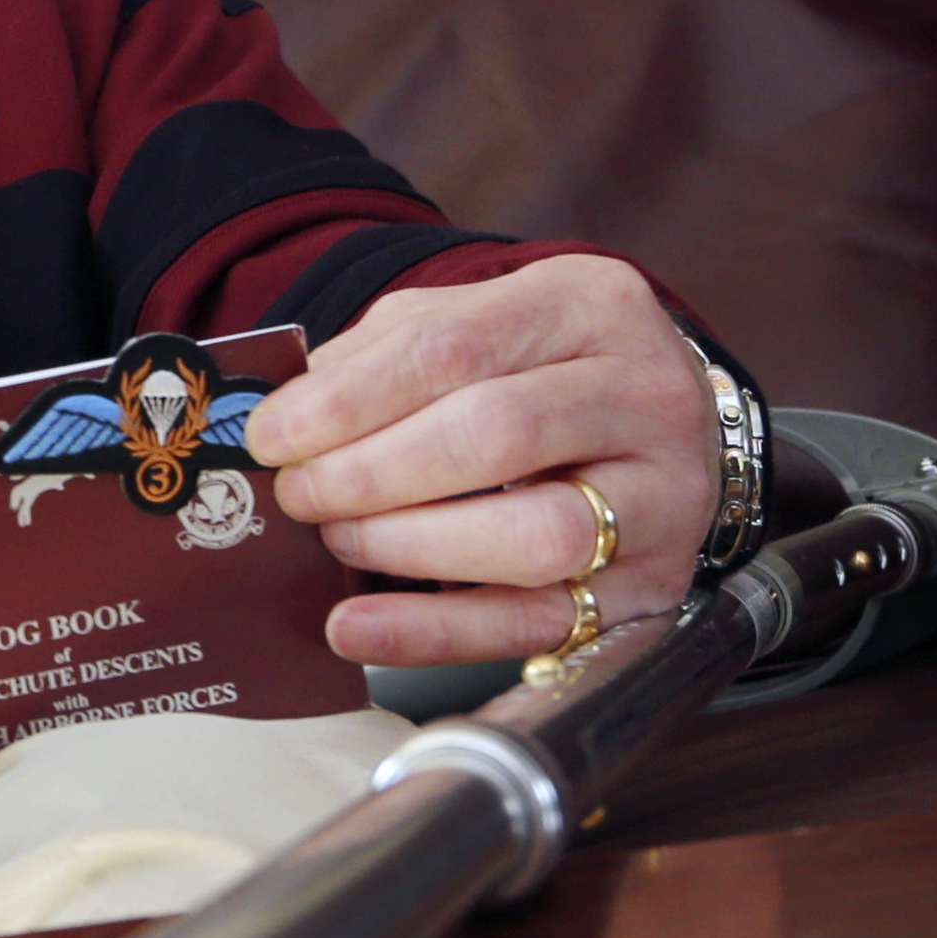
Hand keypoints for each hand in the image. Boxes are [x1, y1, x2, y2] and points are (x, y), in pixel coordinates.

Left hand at [242, 256, 718, 667]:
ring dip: (409, 545)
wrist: (649, 426)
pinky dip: (434, 632)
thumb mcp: (466, 327)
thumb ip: (378, 359)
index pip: (454, 346)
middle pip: (497, 434)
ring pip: (536, 534)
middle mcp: (645, 396)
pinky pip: (536, 623)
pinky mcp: (650, 588)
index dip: (349, 399)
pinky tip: (357, 626)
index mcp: (588, 305)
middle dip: (372, 473)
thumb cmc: (533, 372)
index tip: (272, 437)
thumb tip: (281, 420)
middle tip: (299, 494)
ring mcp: (664, 498)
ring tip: (338, 539)